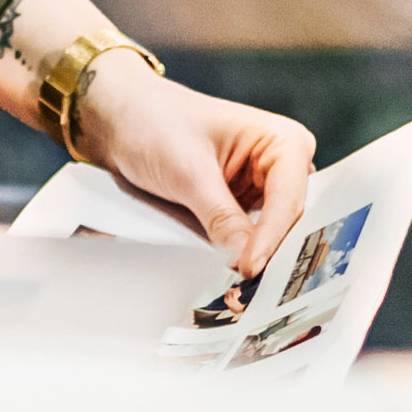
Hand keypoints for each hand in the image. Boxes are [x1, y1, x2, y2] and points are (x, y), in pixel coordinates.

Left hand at [78, 61, 314, 276]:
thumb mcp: (188, 171)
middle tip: (258, 292)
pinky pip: (249, 239)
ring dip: (259, 260)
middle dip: (273, 254)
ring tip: (248, 292)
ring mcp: (263, 188)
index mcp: (283, 141)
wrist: (122, 119)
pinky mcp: (243, 207)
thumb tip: (247, 260)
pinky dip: (241, 255)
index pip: (288, 200)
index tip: (252, 269)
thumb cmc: (156, 123)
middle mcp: (283, 165)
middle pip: (289, 221)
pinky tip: (234, 278)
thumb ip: (221, 216)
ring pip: (272, 235)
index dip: (272, 238)